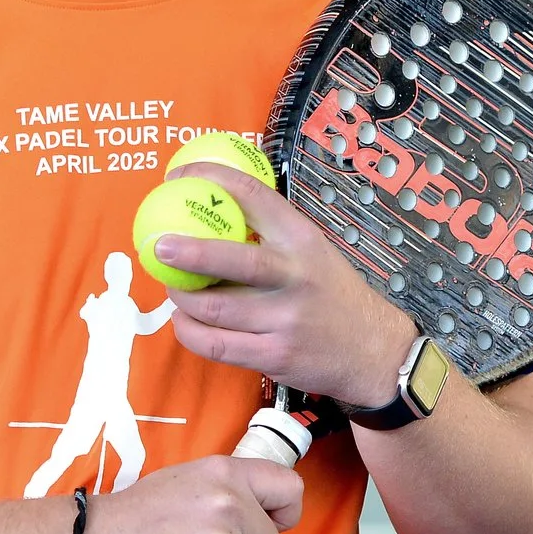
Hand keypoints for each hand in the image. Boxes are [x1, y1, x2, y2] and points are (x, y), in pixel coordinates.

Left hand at [152, 161, 418, 406]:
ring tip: (173, 288)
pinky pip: (216, 345)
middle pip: (232, 260)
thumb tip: (208, 207)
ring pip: (214, 308)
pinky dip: (190, 332)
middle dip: (189, 251)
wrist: (373, 350)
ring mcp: (285, 319)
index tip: (179, 177)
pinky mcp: (274, 355)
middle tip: (159, 246)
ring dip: (182, 297)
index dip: (212, 181)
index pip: (254, 197)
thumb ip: (269, 232)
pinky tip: (184, 322)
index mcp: (302, 239)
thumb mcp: (313, 250)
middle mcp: (295, 276)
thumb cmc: (332, 294)